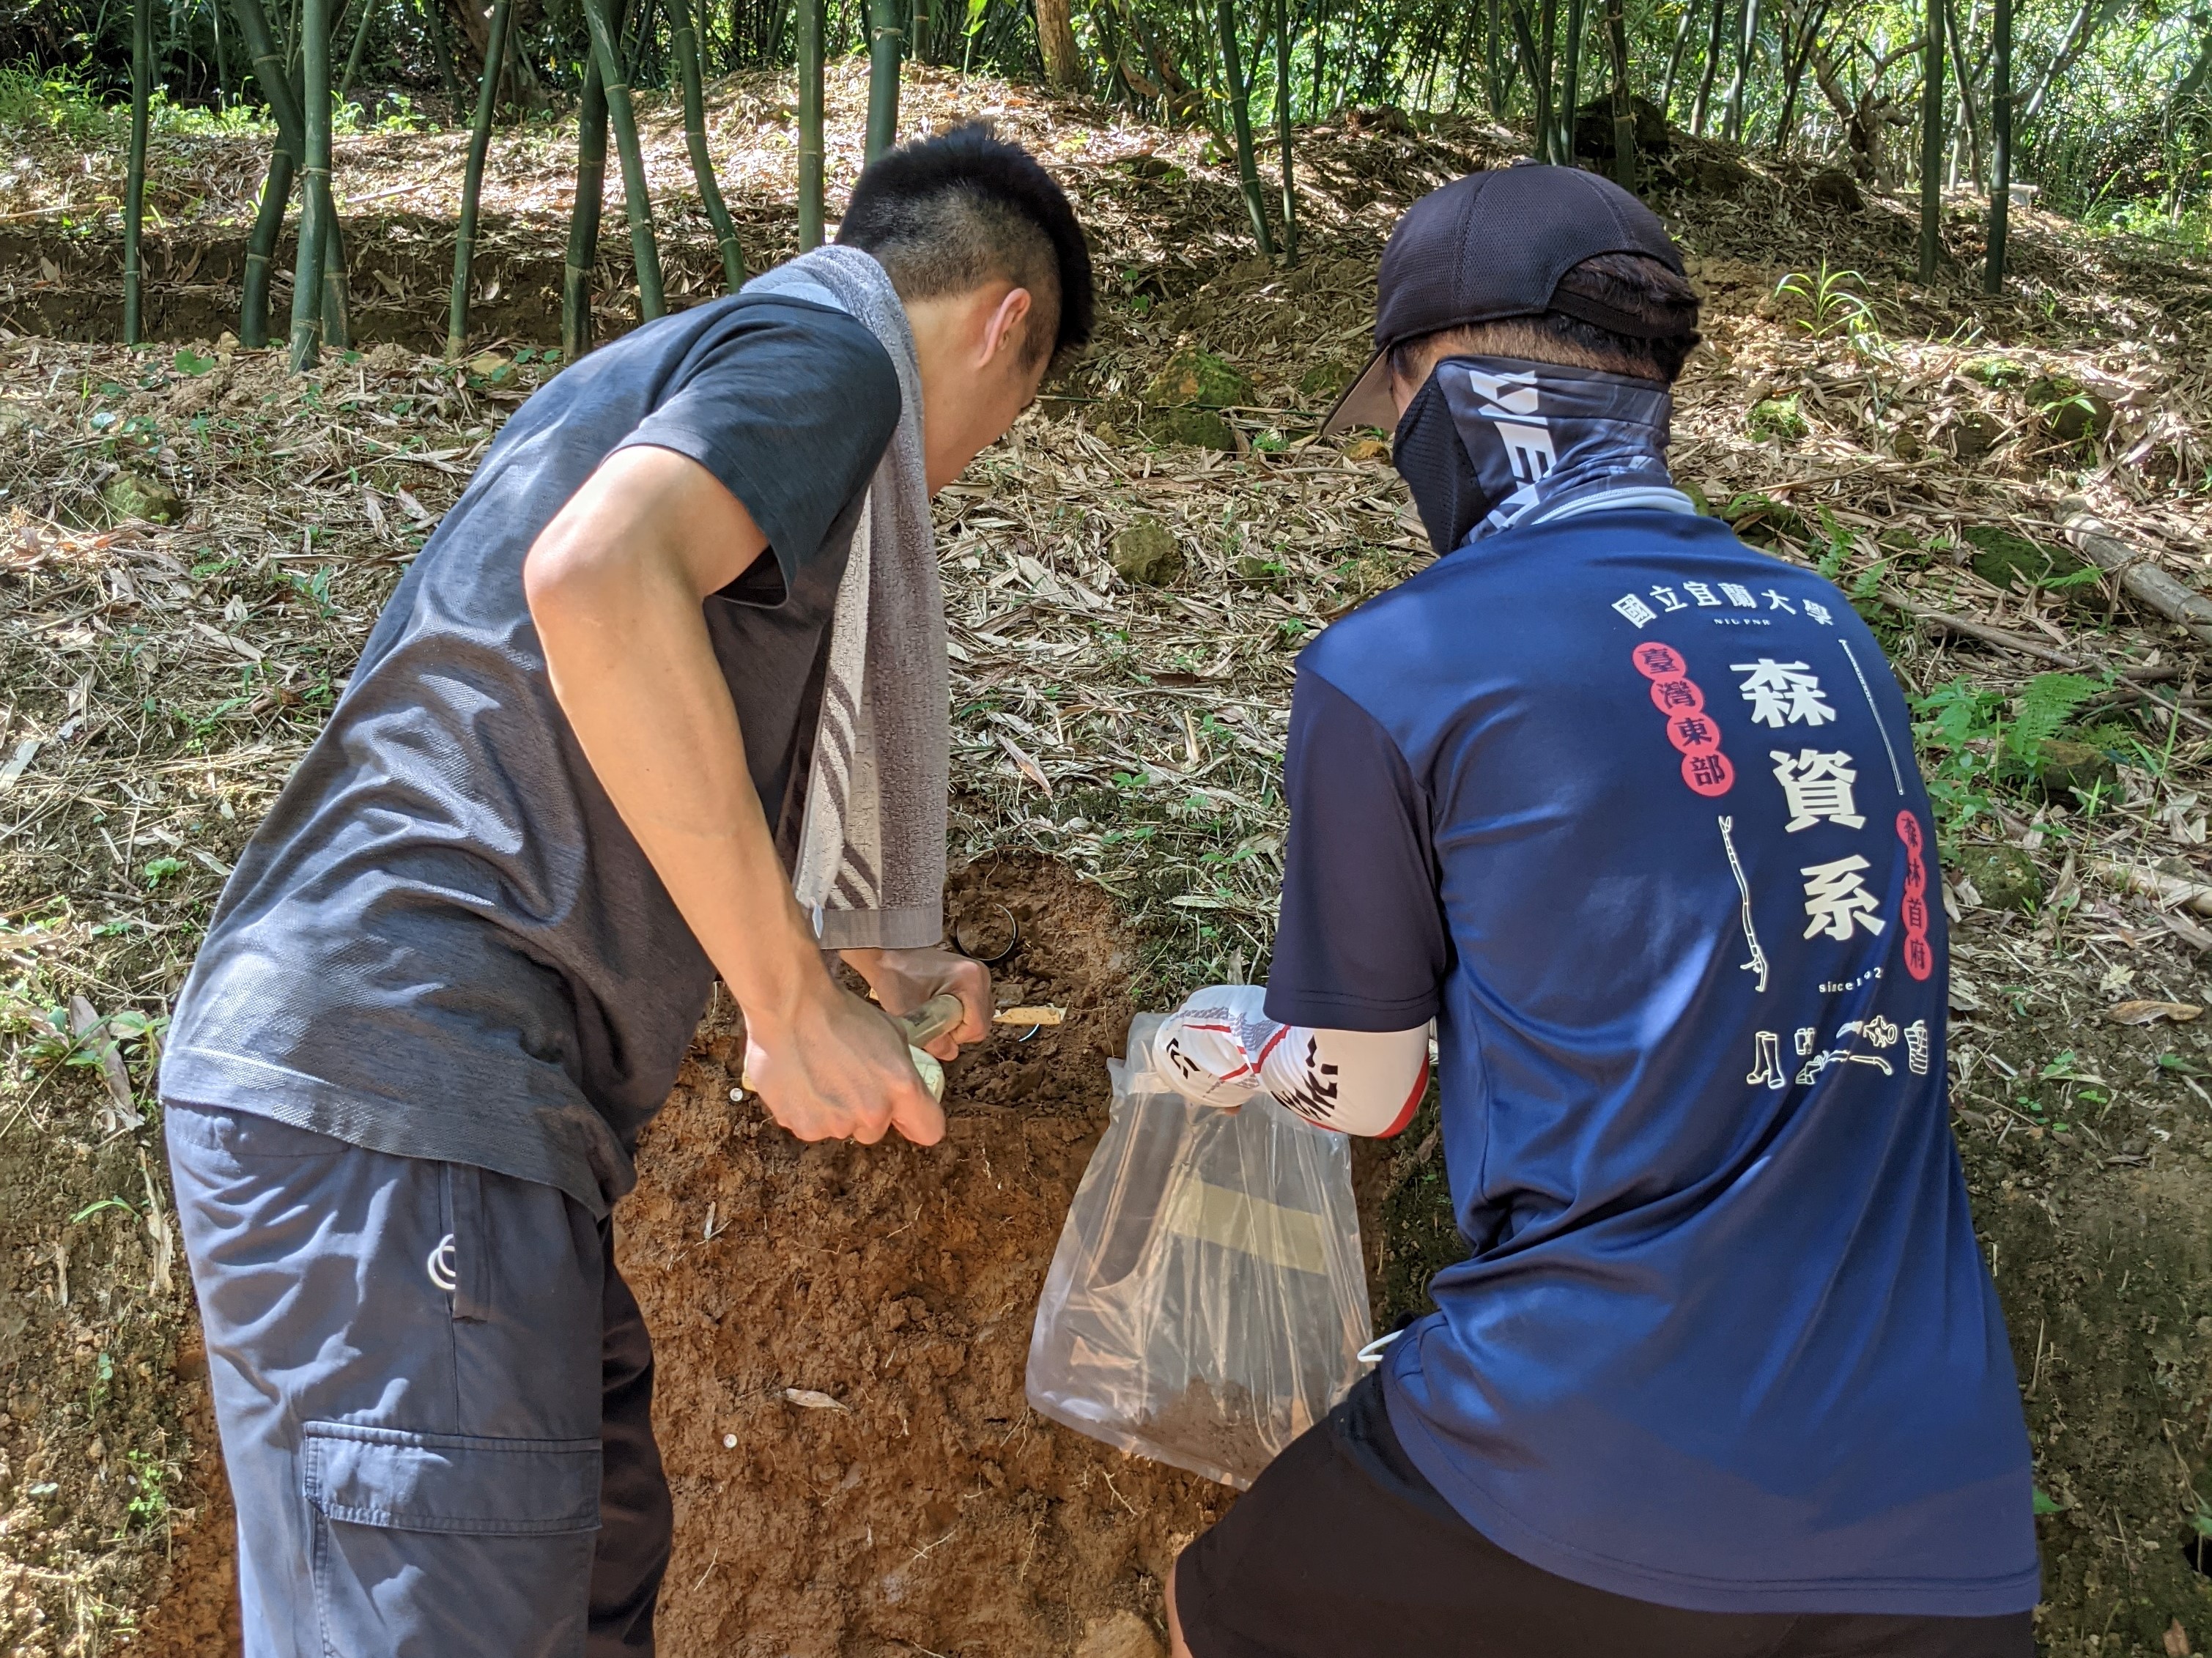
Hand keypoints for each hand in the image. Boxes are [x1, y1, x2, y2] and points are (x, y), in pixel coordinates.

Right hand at [743, 982, 945, 1145]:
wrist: (791, 1007)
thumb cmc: (842, 1014)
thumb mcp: (893, 1034)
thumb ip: (905, 1071)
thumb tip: (910, 1089)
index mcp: (903, 1088)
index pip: (929, 1131)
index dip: (917, 1121)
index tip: (905, 1114)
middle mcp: (872, 1112)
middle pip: (876, 1130)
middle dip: (867, 1111)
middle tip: (850, 1080)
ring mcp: (835, 1124)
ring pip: (842, 1128)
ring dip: (835, 1111)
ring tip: (821, 1075)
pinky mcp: (802, 1126)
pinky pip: (811, 1127)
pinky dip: (806, 1111)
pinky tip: (801, 1082)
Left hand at [840, 946, 991, 1060]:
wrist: (889, 956)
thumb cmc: (895, 978)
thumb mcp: (909, 1013)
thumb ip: (931, 1039)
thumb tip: (950, 1054)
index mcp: (970, 980)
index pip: (977, 1027)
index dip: (956, 1037)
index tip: (934, 1030)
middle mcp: (981, 975)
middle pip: (982, 1022)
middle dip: (958, 1032)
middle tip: (934, 1024)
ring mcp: (980, 975)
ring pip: (980, 1016)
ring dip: (960, 1024)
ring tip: (936, 1016)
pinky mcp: (974, 978)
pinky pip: (976, 1007)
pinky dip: (961, 1015)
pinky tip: (941, 1010)